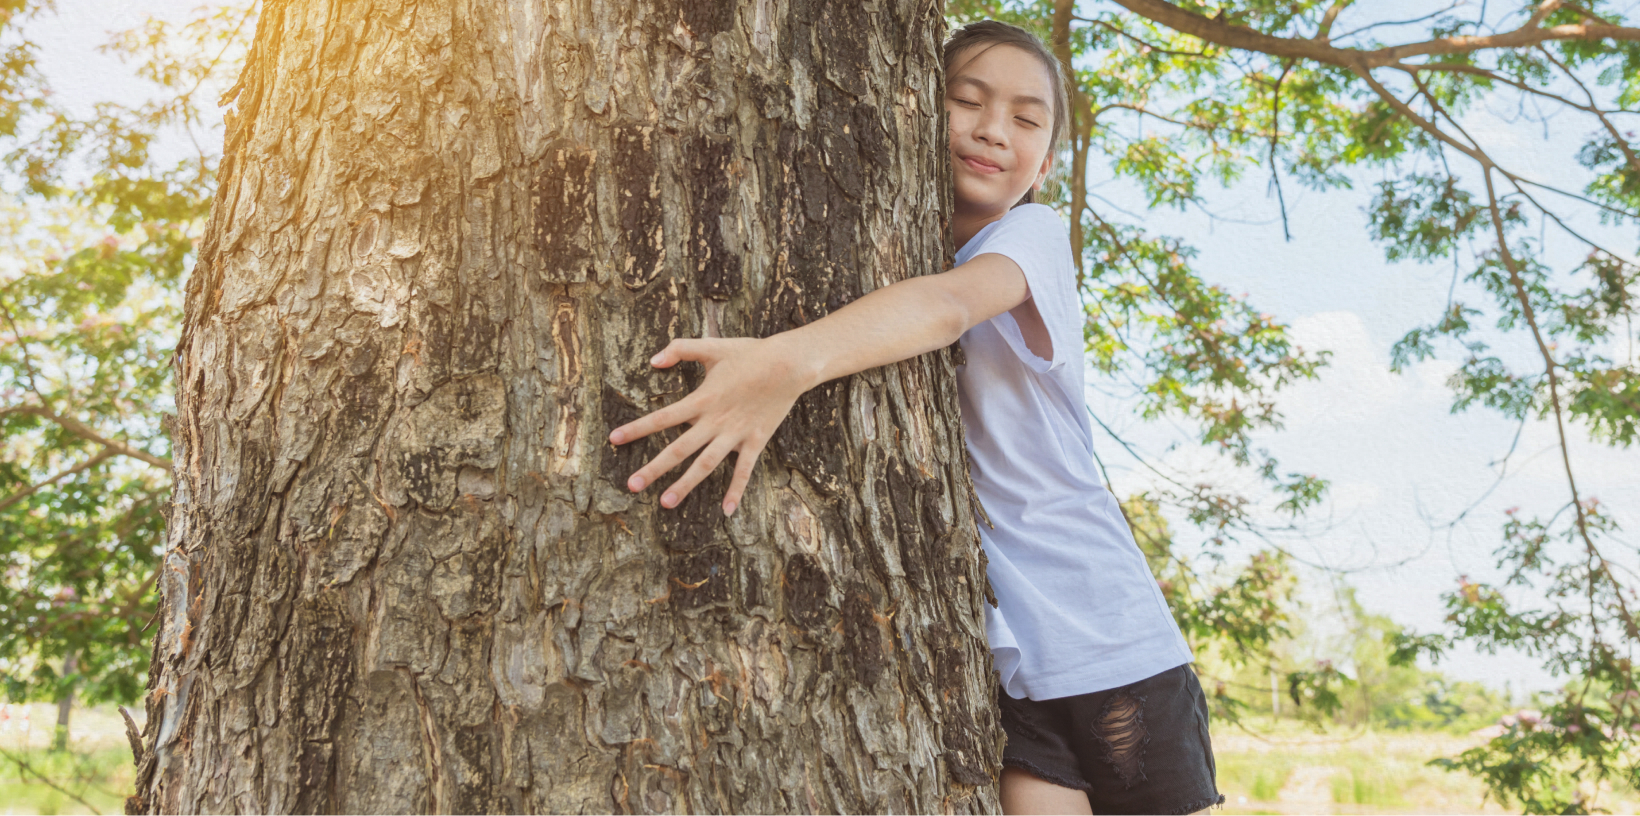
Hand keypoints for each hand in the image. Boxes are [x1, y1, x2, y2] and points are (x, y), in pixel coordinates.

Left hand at [608, 335, 816, 515]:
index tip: (614, 440)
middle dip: (654, 468)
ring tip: (665, 503)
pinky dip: (736, 490)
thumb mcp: (713, 346)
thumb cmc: (751, 353)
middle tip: (632, 486)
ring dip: (685, 484)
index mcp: (702, 399)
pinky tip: (727, 510)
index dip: (637, 428)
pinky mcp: (756, 441)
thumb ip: (680, 349)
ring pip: (706, 465)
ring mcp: (736, 434)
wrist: (789, 364)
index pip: (662, 417)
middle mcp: (715, 421)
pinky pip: (744, 470)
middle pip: (679, 449)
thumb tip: (653, 360)